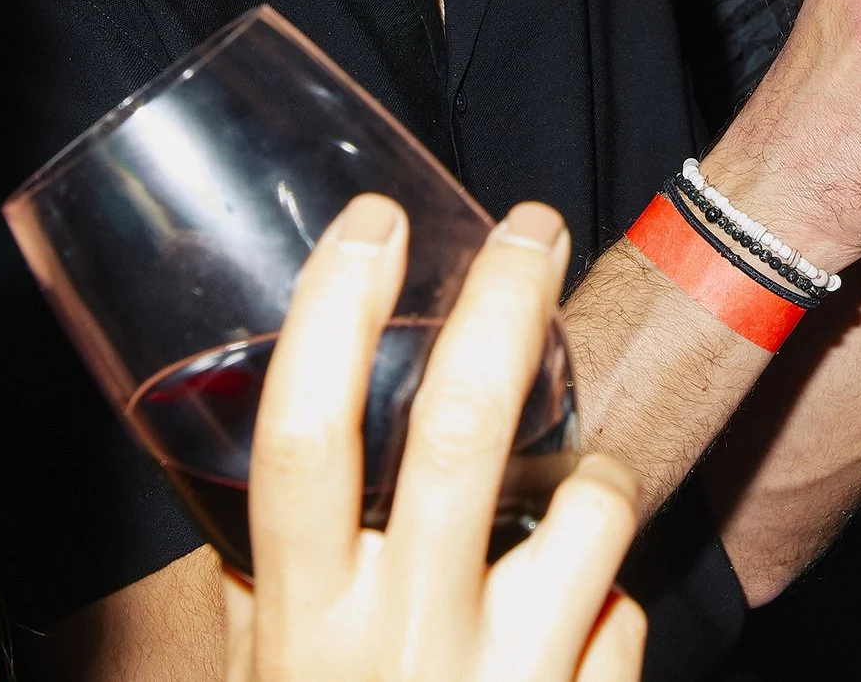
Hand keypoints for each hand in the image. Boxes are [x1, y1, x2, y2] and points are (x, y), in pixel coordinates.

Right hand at [231, 196, 645, 681]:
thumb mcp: (259, 680)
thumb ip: (257, 588)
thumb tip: (235, 480)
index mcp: (306, 621)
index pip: (303, 438)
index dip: (335, 315)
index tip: (373, 224)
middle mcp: (403, 642)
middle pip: (461, 428)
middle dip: (505, 303)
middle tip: (533, 229)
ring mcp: (504, 681)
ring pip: (589, 510)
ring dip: (594, 473)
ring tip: (579, 482)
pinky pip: (625, 614)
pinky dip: (606, 601)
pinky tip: (575, 626)